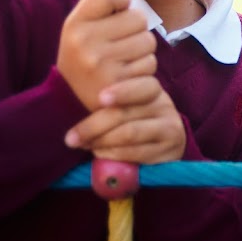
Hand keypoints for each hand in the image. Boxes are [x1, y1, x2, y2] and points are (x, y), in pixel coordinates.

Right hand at [57, 0, 156, 110]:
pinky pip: (150, 65)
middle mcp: (85, 42)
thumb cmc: (83, 57)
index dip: (120, 0)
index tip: (115, 12)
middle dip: (135, 31)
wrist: (69, 104)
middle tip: (118, 45)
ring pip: (148, 42)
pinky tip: (125, 78)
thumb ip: (101, 3)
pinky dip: (144, 71)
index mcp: (74, 24)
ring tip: (120, 63)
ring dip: (142, 52)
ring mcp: (101, 65)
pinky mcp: (119, 85)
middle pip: (139, 18)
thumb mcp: (80, 28)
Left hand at [64, 76, 185, 163]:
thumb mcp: (124, 108)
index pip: (140, 85)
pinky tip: (100, 154)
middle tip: (71, 138)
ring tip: (84, 146)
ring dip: (101, 141)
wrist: (162, 148)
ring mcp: (170, 126)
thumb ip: (108, 104)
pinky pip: (135, 152)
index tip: (100, 98)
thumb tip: (74, 102)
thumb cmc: (132, 124)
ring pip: (129, 133)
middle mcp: (164, 105)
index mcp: (151, 89)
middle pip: (126, 112)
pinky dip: (114, 155)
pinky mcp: (171, 149)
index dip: (121, 91)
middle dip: (93, 126)